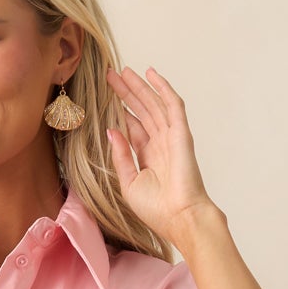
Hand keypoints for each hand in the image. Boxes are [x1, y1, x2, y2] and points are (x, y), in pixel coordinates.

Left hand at [104, 64, 215, 238]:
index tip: (106, 96)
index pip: (133, 126)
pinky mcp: (181, 133)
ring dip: (140, 86)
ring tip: (124, 71)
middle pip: (141, 111)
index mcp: (148, 156)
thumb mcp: (129, 183)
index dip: (121, 110)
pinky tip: (150, 74)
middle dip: (127, 92)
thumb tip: (111, 130)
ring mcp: (172, 137)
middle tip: (111, 75)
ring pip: (153, 104)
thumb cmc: (157, 209)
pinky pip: (172, 104)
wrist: (180, 217)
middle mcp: (160, 144)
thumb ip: (120, 156)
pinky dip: (162, 88)